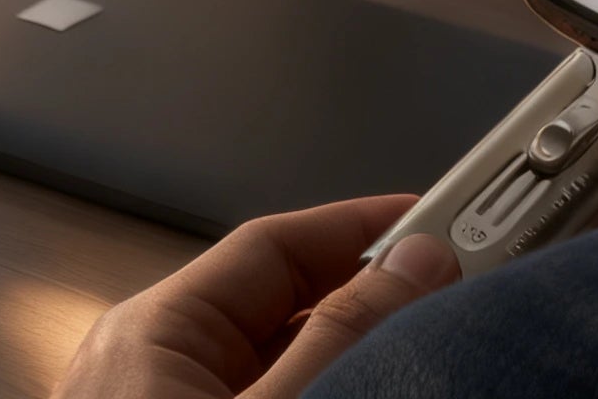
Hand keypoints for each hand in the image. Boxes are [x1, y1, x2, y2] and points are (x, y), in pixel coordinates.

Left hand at [54, 195, 460, 398]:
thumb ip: (339, 342)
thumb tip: (414, 265)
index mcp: (149, 336)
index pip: (275, 244)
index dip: (363, 226)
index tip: (439, 217)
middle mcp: (144, 370)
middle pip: (282, 304)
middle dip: (369, 294)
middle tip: (453, 286)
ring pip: (277, 360)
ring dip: (352, 351)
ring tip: (424, 346)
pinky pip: (263, 395)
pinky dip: (325, 390)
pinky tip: (368, 390)